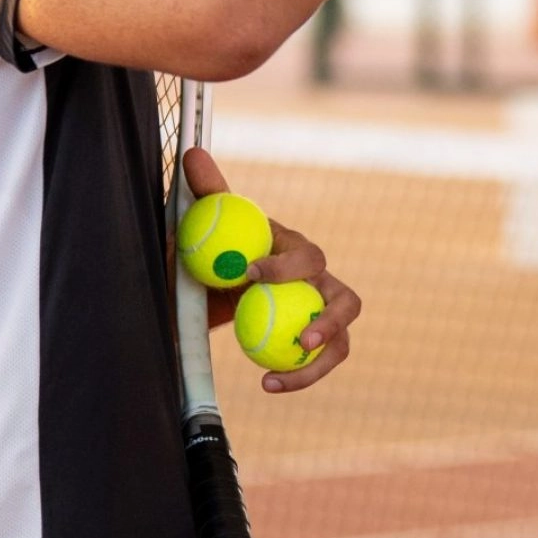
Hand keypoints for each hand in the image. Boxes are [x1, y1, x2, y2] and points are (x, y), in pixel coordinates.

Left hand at [183, 147, 361, 392]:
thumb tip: (192, 153)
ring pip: (343, 339)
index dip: (283, 267)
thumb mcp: (210, 227)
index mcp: (296, 249)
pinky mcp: (315, 341)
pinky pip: (320, 361)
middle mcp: (319, 281)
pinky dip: (299, 376)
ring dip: (320, 361)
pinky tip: (267, 384)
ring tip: (279, 375)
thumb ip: (208, 194)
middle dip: (329, 321)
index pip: (305, 255)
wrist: (220, 284)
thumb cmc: (218, 251)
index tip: (246, 276)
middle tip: (301, 340)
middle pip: (345, 299)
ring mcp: (321, 313)